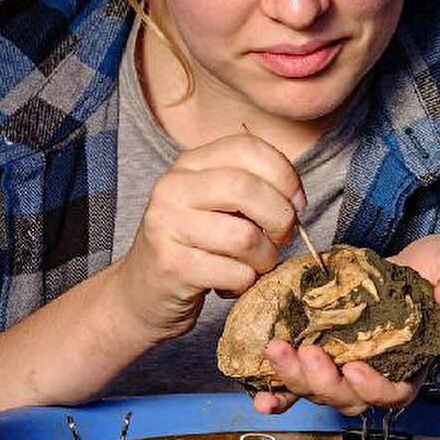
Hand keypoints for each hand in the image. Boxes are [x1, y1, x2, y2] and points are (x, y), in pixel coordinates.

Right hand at [113, 133, 303, 342]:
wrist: (142, 292)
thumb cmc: (195, 244)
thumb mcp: (217, 204)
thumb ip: (253, 189)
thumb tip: (296, 201)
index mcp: (190, 164)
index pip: (247, 147)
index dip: (285, 174)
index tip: (297, 203)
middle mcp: (173, 187)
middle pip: (247, 188)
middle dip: (281, 218)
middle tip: (281, 237)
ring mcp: (167, 226)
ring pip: (245, 237)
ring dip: (265, 258)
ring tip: (254, 264)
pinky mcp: (171, 266)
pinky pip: (235, 273)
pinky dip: (246, 283)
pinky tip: (230, 282)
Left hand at [252, 233, 439, 416]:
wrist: (418, 271)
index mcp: (410, 364)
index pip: (394, 392)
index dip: (374, 387)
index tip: (356, 368)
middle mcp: (375, 374)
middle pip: (346, 397)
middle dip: (323, 382)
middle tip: (308, 354)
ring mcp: (344, 366)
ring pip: (317, 390)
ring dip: (293, 380)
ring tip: (275, 353)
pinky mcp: (321, 353)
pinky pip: (297, 382)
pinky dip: (278, 393)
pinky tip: (259, 395)